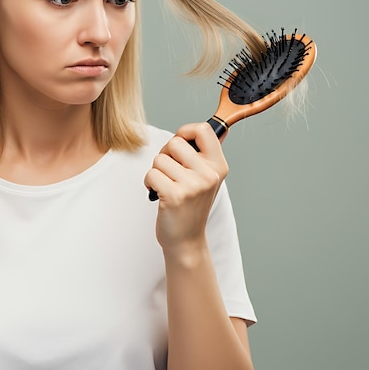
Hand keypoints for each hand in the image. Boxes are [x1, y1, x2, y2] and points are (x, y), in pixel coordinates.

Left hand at [145, 122, 227, 253]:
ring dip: (157, 171)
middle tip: (170, 172)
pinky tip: (159, 193)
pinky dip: (149, 183)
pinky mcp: (175, 196)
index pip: (203, 130)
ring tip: (166, 185)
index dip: (185, 131)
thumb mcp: (206, 179)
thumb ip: (203, 154)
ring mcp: (193, 186)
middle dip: (165, 154)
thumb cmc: (190, 206)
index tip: (179, 142)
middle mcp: (209, 174)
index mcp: (218, 166)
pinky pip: (151, 174)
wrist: (186, 240)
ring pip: (159, 159)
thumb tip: (204, 129)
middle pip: (175, 142)